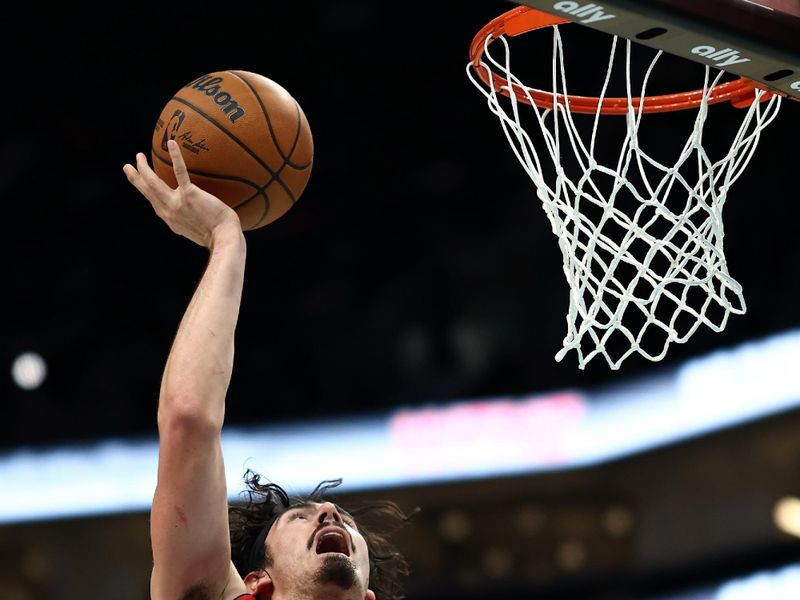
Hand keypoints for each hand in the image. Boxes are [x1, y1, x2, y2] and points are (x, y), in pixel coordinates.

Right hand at [123, 140, 240, 247]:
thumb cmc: (216, 235)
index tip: (139, 182)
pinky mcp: (189, 195)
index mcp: (169, 218)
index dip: (144, 191)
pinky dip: (175, 156)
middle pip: (147, 191)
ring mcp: (177, 203)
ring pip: (153, 182)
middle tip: (128, 166)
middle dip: (135, 178)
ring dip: (144, 168)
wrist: (223, 238)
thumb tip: (192, 213)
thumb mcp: (195, 230)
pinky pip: (179, 171)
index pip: (153, 202)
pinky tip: (171, 143)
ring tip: (139, 155)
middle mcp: (168, 211)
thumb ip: (188, 220)